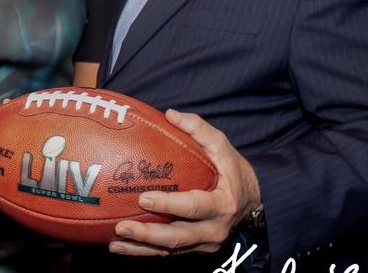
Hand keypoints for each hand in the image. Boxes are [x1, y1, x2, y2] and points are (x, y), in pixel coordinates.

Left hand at [109, 109, 260, 255]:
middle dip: (149, 235)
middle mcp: (214, 229)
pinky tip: (122, 247)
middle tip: (122, 226)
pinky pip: (169, 253)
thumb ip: (198, 128)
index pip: (194, 206)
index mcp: (222, 204)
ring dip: (141, 248)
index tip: (144, 198)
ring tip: (115, 244)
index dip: (169, 204)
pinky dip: (144, 252)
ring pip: (171, 250)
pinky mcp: (195, 249)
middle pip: (179, 236)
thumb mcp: (221, 145)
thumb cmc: (231, 169)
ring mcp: (204, 242)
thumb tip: (170, 114)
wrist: (251, 200)